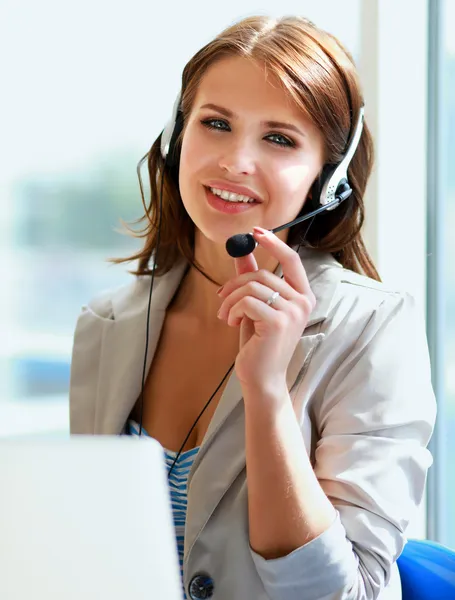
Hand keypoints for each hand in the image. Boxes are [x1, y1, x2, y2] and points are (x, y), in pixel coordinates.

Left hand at [217, 227, 315, 391]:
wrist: (262, 378)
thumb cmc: (259, 343)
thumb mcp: (255, 306)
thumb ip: (252, 278)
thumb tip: (242, 249)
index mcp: (303, 296)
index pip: (292, 259)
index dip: (274, 243)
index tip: (255, 232)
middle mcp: (303, 302)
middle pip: (262, 273)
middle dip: (234, 284)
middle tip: (221, 298)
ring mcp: (293, 312)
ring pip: (251, 286)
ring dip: (230, 300)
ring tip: (225, 316)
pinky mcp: (278, 322)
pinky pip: (246, 301)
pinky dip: (232, 310)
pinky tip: (231, 323)